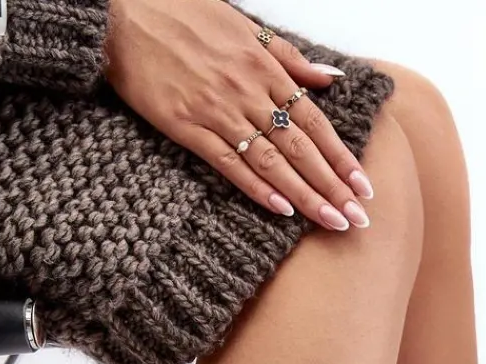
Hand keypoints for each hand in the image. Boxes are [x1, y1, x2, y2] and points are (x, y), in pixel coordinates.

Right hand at [104, 0, 373, 229]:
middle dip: (332, 186)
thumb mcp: (243, 24)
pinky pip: (227, 163)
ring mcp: (216, 110)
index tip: (364, 187)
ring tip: (331, 222)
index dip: (341, 157)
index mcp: (263, 65)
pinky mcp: (185, 126)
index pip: (314, 120)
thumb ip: (288, 56)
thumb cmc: (182, 12)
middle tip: (357, 219)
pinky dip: (256, 187)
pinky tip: (281, 210)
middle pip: (300, 147)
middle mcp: (246, 90)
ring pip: (271, 160)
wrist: (121, 11)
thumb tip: (330, 78)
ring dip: (304, 195)